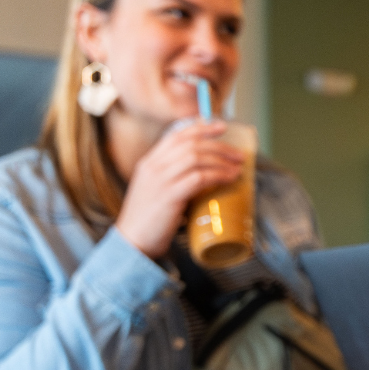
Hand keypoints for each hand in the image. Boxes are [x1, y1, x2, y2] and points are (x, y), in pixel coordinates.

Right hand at [115, 121, 243, 257]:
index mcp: (149, 162)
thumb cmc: (147, 221)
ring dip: (221, 160)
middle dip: (218, 145)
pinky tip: (229, 179)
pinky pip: (199, 178)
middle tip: (237, 153)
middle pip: (190, 144)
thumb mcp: (156, 190)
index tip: (220, 126)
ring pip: (196, 157)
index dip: (201, 128)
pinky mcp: (169, 196)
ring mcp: (160, 180)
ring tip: (237, 167)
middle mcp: (153, 166)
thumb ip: (174, 179)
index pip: (176, 135)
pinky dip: (217, 175)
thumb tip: (204, 175)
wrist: (131, 242)